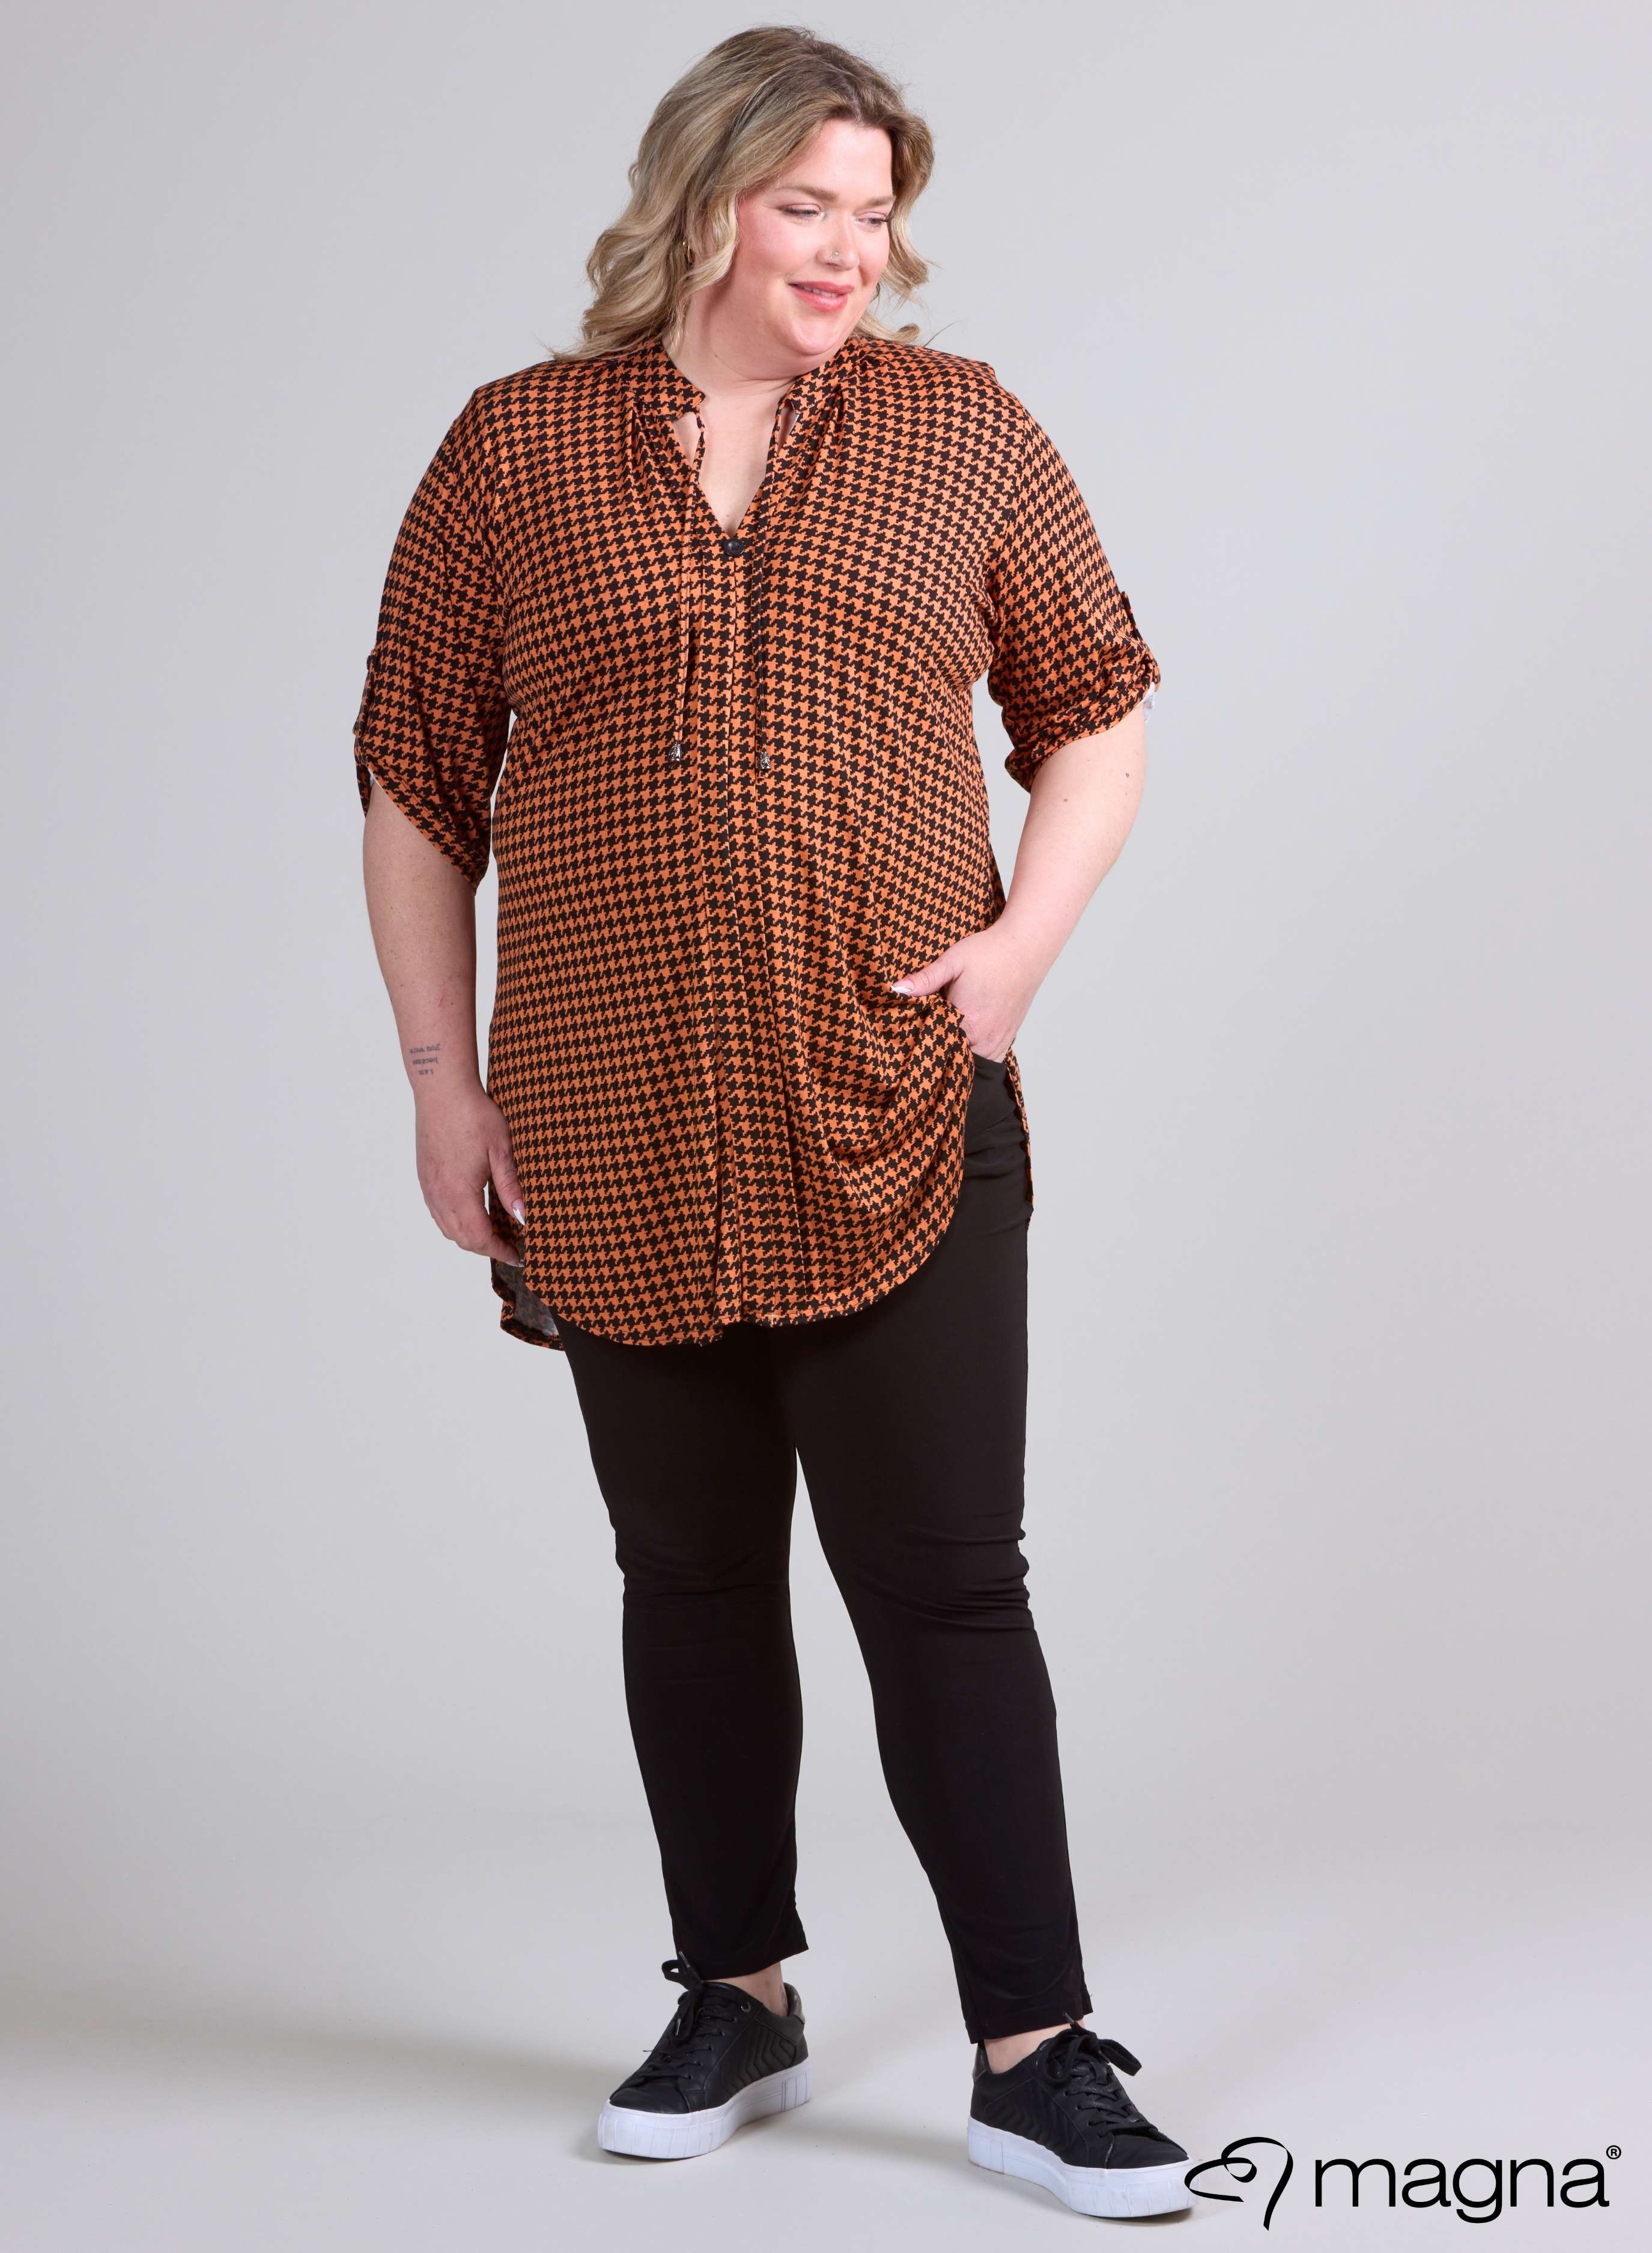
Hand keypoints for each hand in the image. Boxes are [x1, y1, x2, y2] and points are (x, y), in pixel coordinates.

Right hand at [414, 1081, 525, 1264]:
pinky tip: (472, 1213)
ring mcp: (429, 1187)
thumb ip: (511, 1187)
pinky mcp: (425, 1177)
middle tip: (510, 1247)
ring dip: (469, 1237)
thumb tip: (523, 1217)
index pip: (480, 1237)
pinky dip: (455, 1222)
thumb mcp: (502, 1150)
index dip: (500, 1251)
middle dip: (486, 1248)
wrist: (442, 1090)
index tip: (517, 1256)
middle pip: (461, 1238)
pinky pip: (438, 1212)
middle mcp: (439, 1194)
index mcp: (459, 1192)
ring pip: (447, 1228)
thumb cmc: (474, 1114)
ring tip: (494, 1233)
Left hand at [890, 923, 1044, 1060]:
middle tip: (926, 1036)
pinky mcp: (1008, 1037)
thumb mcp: (952, 961)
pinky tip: (964, 1038)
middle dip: (939, 1052)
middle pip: (954, 1060)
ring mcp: (1000, 1041)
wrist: (1026, 947)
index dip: (922, 1043)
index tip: (911, 1036)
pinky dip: (974, 1053)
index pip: (937, 1047)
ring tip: (945, 1038)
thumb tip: (896, 990)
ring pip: (971, 1062)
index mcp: (969, 1023)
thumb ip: (925, 979)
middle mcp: (986, 1039)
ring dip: (958, 1054)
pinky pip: (987, 1058)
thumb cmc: (989, 952)